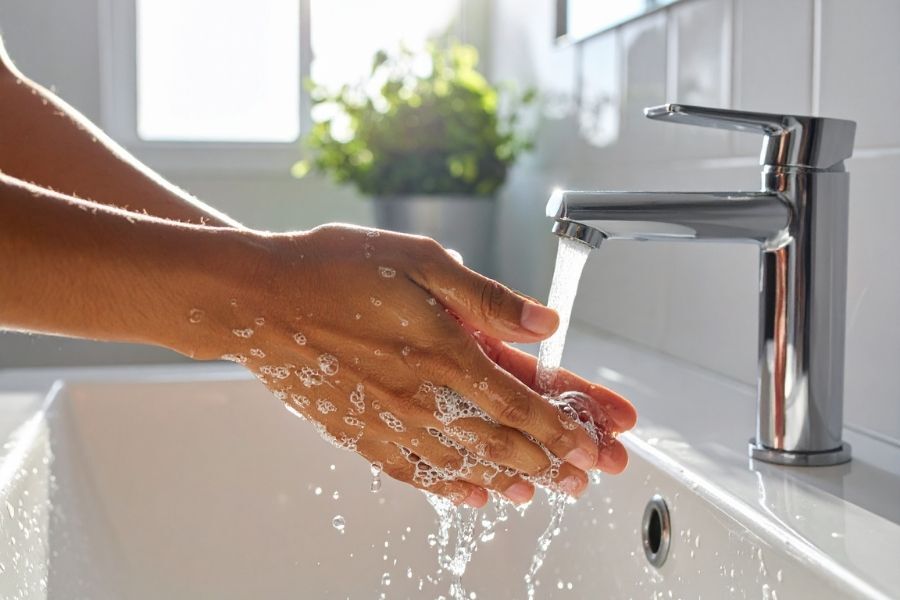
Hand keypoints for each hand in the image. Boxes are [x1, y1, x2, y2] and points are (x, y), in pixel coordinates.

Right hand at [189, 224, 635, 506]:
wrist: (256, 301)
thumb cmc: (332, 270)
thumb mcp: (421, 259)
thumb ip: (487, 297)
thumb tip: (544, 322)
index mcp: (443, 351)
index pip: (523, 403)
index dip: (567, 424)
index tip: (597, 438)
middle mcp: (422, 397)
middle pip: (504, 442)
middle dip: (555, 460)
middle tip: (588, 475)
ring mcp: (391, 422)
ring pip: (466, 465)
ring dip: (513, 480)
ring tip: (543, 492)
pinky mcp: (361, 435)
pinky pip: (417, 475)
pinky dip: (453, 489)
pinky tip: (474, 495)